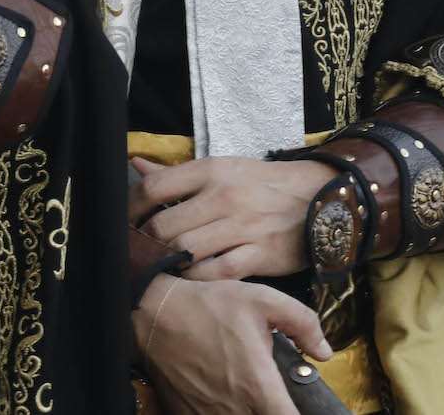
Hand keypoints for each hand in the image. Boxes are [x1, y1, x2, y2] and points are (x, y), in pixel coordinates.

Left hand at [130, 156, 336, 280]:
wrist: (320, 197)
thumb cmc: (263, 184)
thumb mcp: (223, 168)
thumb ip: (177, 174)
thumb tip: (135, 164)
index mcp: (211, 170)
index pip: (154, 188)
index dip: (129, 210)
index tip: (123, 225)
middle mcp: (224, 196)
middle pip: (163, 226)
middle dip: (144, 245)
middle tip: (137, 255)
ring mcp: (243, 226)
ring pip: (186, 251)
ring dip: (167, 264)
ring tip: (160, 269)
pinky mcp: (260, 254)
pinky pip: (217, 273)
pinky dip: (198, 279)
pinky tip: (191, 279)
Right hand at [136, 276, 329, 414]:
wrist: (153, 314)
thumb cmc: (207, 306)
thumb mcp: (263, 300)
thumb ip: (303, 323)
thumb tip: (323, 351)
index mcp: (258, 389)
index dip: (300, 414)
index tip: (298, 404)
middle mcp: (235, 412)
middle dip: (272, 406)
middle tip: (270, 388)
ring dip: (247, 408)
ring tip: (242, 385)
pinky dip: (222, 408)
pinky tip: (219, 387)